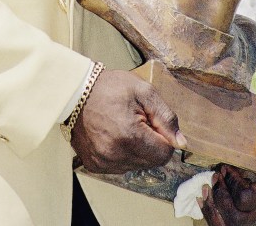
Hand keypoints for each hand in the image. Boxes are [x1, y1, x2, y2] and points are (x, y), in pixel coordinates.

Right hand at [70, 69, 185, 173]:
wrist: (75, 91)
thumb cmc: (109, 87)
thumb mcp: (143, 91)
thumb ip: (166, 116)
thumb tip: (181, 142)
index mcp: (129, 135)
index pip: (164, 154)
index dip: (164, 137)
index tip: (152, 121)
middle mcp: (115, 154)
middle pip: (151, 162)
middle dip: (151, 143)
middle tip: (137, 121)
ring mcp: (103, 162)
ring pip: (136, 166)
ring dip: (136, 150)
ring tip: (123, 126)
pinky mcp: (94, 165)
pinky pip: (120, 167)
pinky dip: (122, 154)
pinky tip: (113, 135)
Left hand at [199, 125, 255, 225]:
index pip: (245, 200)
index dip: (231, 184)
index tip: (225, 167)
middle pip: (236, 219)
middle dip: (220, 196)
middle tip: (214, 175)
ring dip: (213, 207)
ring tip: (206, 187)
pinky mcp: (247, 221)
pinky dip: (211, 214)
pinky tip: (204, 198)